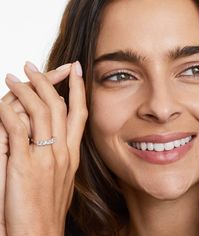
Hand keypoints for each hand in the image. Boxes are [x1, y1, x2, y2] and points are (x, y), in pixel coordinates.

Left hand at [0, 61, 86, 235]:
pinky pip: (16, 127)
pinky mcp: (25, 163)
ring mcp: (46, 156)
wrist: (40, 235)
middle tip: (37, 66)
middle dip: (50, 81)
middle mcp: (63, 151)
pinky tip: (1, 100)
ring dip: (27, 89)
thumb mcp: (62, 179)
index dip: (78, 90)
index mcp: (72, 154)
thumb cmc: (48, 208)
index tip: (76, 72)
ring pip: (40, 110)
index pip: (79, 113)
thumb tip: (54, 138)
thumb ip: (60, 156)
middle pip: (60, 105)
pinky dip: (8, 109)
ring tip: (15, 76)